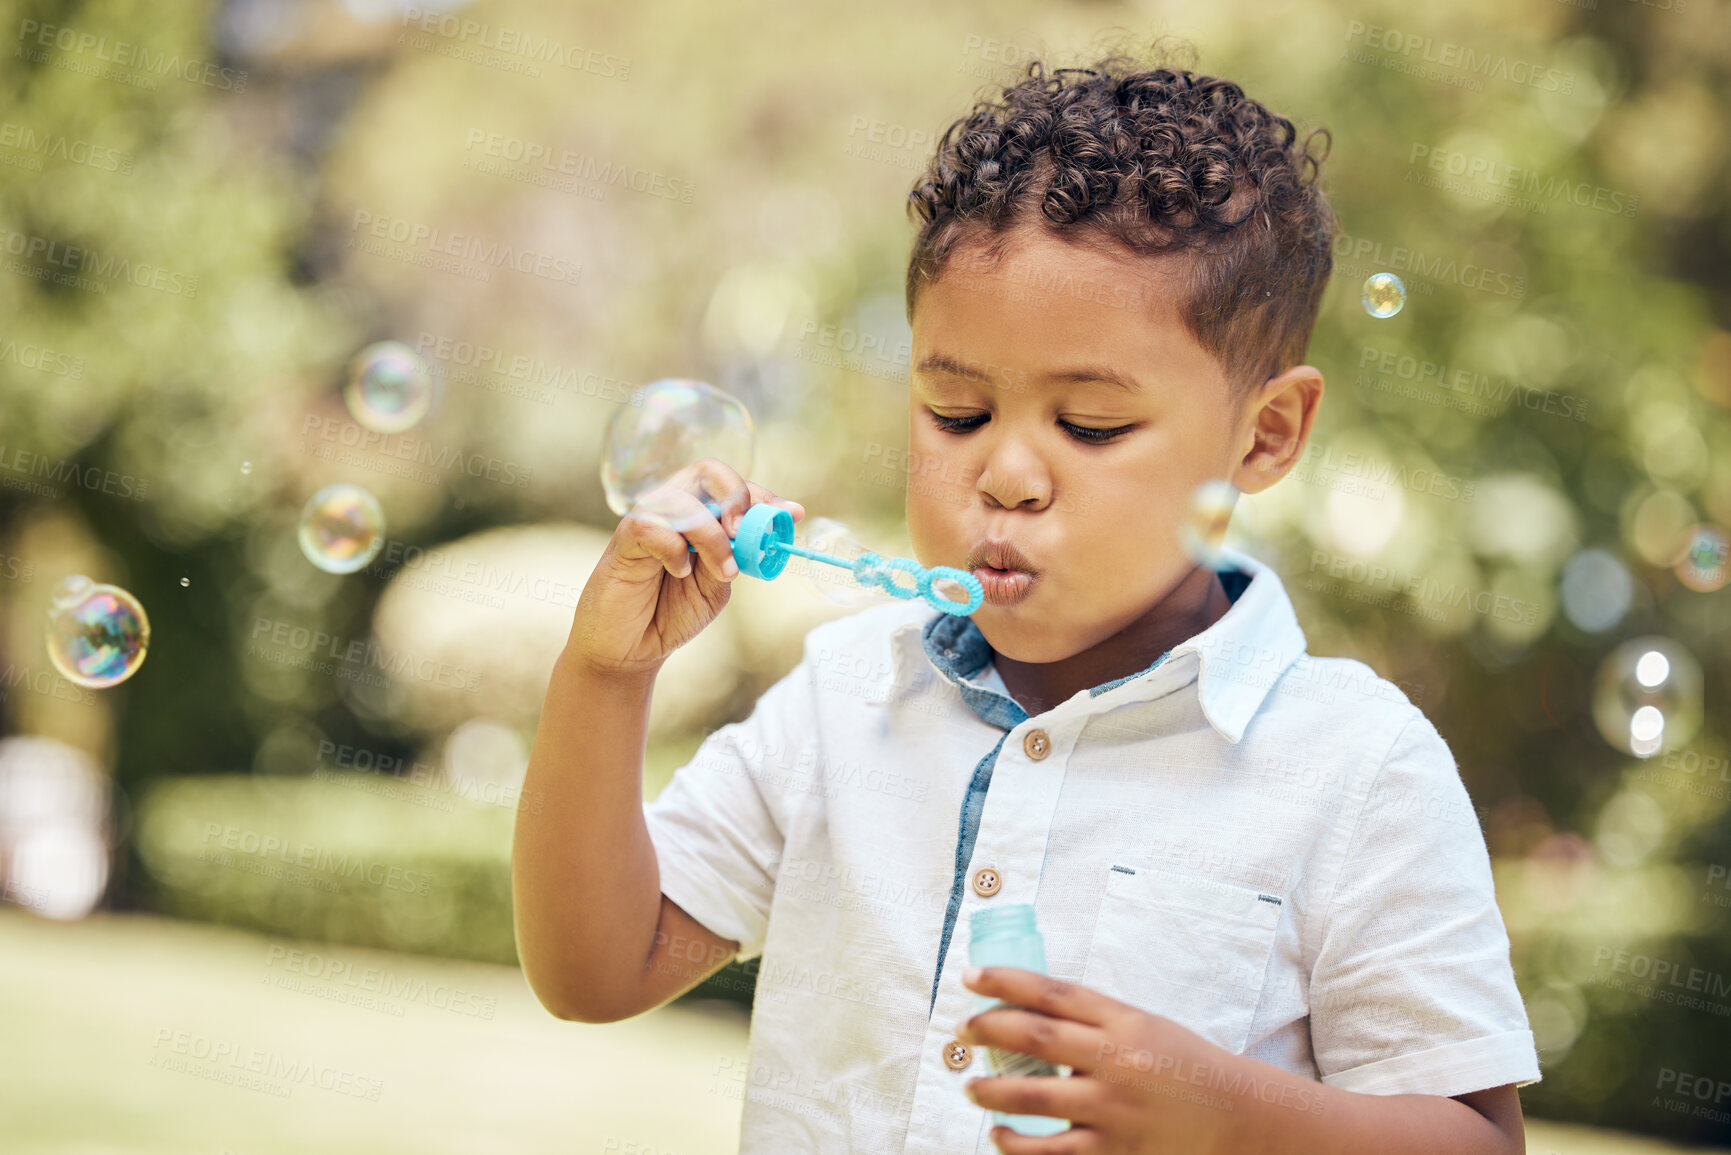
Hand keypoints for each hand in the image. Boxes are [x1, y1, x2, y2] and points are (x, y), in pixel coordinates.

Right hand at [567, 457, 803, 675]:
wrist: (628, 650)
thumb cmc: (669, 613)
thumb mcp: (715, 586)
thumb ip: (734, 556)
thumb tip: (764, 534)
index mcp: (698, 516)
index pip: (731, 485)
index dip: (764, 494)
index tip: (792, 513)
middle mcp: (672, 509)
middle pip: (707, 471)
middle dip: (737, 498)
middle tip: (744, 533)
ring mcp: (646, 521)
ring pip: (683, 499)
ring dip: (712, 537)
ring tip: (723, 572)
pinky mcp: (623, 540)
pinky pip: (653, 527)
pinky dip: (675, 551)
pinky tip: (678, 573)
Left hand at [957, 966, 1242, 1153]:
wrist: (1237, 1117)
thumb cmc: (1182, 1066)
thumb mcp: (1142, 1027)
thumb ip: (1092, 1021)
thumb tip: (1024, 1011)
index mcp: (1124, 1021)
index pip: (1053, 992)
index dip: (1005, 981)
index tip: (971, 978)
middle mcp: (1118, 1060)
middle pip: (1036, 1036)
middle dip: (988, 1030)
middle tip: (963, 1030)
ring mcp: (1114, 1109)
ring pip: (1033, 1098)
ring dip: (990, 1092)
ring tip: (971, 1087)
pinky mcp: (1115, 1152)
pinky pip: (1050, 1153)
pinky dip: (1015, 1145)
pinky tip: (998, 1136)